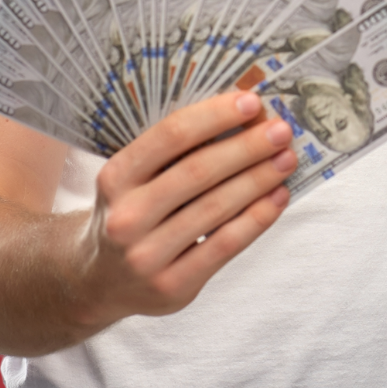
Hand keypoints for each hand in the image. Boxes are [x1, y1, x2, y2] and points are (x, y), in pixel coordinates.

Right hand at [73, 90, 295, 333]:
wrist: (100, 281)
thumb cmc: (132, 212)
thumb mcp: (132, 178)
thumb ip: (173, 152)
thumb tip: (243, 116)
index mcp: (115, 177)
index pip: (170, 136)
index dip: (215, 116)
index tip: (252, 101)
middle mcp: (126, 217)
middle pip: (198, 172)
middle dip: (247, 147)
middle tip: (281, 130)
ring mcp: (147, 256)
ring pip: (215, 208)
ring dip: (258, 179)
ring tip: (286, 159)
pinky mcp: (172, 286)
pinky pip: (225, 246)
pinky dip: (257, 218)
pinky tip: (278, 197)